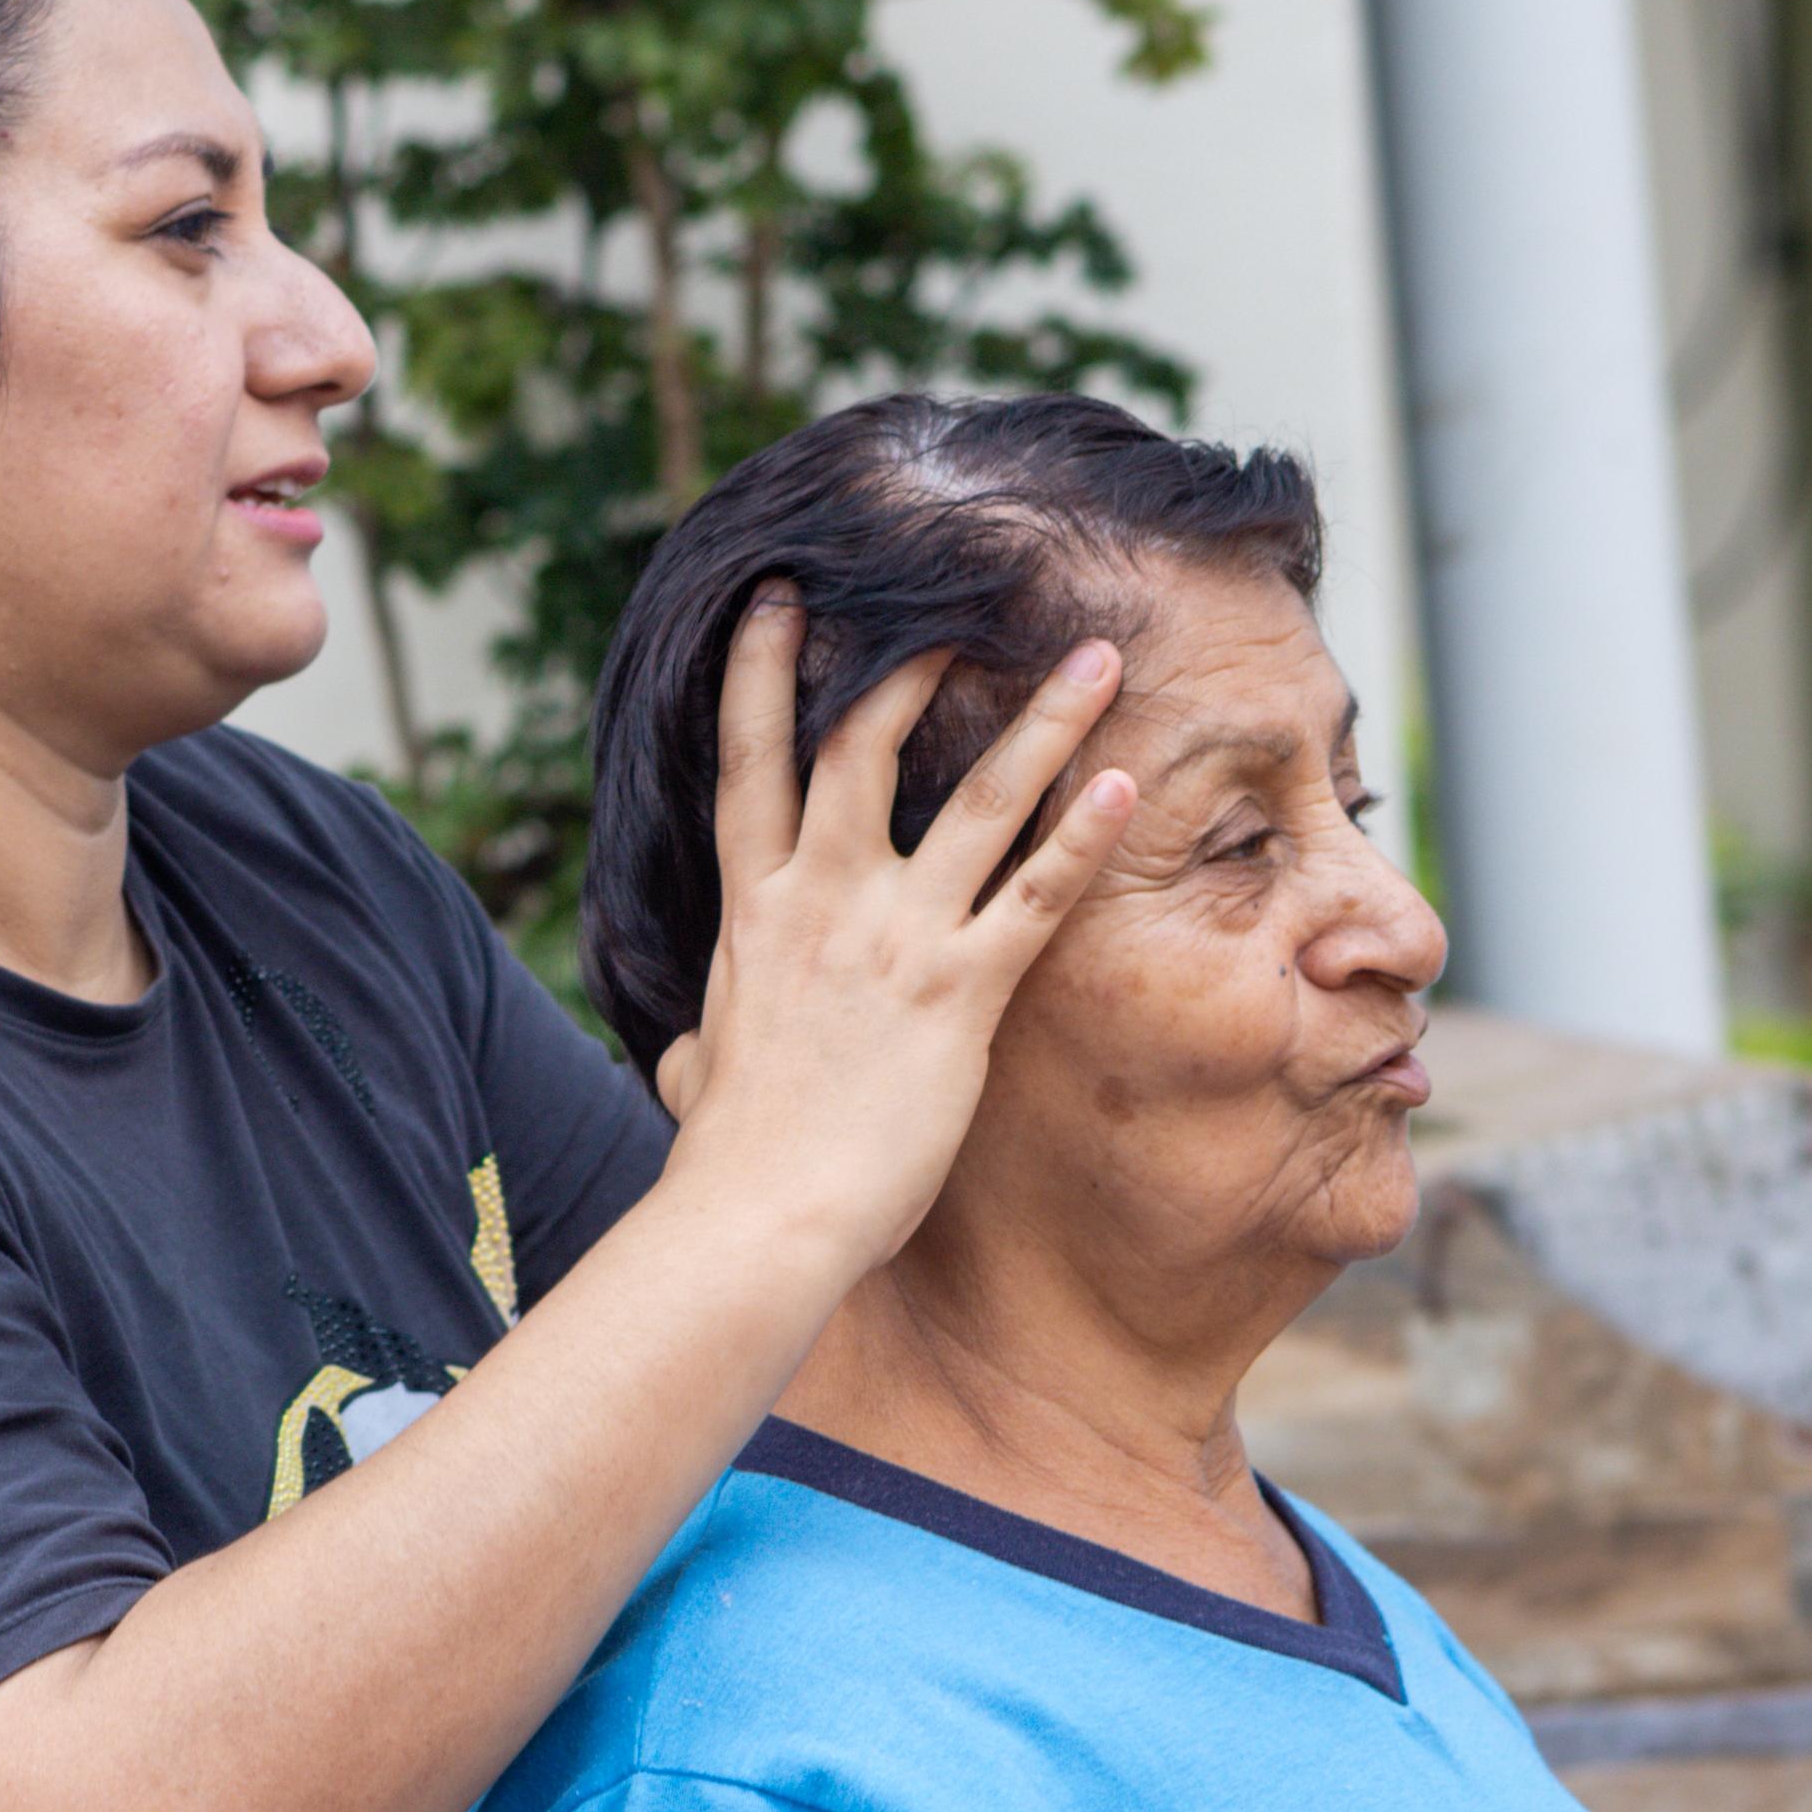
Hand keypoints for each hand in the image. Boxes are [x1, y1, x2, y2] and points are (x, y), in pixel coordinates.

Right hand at [651, 591, 1132, 1268]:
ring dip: (1043, 722)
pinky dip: (1084, 839)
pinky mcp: (960, 993)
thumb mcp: (700, 1072)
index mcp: (753, 911)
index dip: (762, 674)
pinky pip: (1036, 897)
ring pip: (979, 800)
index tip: (784, 599)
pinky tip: (1124, 784)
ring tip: (1097, 657)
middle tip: (963, 601)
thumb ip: (701, 1042)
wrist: (761, 1212)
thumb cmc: (729, 1157)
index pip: (750, 763)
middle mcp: (822, 901)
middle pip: (862, 746)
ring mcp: (894, 939)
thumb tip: (686, 1061)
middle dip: (912, 663)